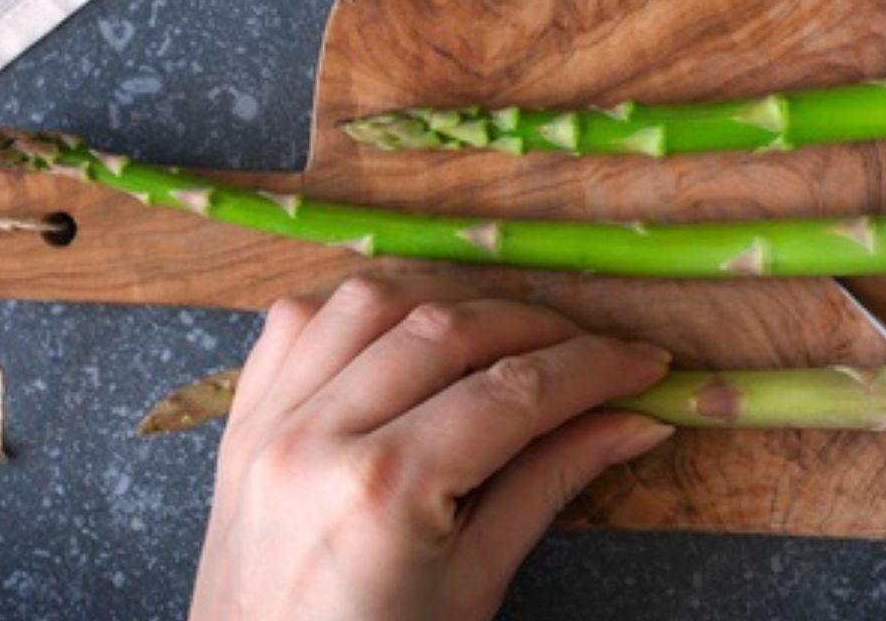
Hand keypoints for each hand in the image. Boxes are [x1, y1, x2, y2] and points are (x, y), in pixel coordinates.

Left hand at [190, 276, 676, 620]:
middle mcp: (316, 437)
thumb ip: (550, 484)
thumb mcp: (475, 584)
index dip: (592, 368)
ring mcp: (266, 422)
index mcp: (382, 491)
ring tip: (508, 335)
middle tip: (595, 351)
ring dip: (450, 301)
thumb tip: (635, 420)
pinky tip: (407, 333)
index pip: (511, 392)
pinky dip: (361, 312)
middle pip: (447, 330)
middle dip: (537, 327)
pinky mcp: (239, 420)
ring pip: (370, 301)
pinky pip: (298, 322)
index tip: (646, 362)